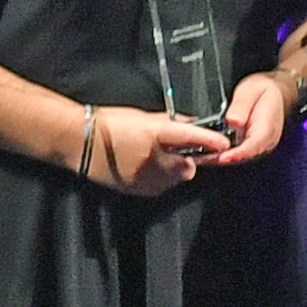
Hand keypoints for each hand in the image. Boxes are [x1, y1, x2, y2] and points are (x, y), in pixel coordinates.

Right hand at [99, 108, 231, 200]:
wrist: (81, 142)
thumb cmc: (112, 123)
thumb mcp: (143, 117)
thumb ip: (170, 123)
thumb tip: (193, 124)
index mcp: (154, 134)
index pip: (189, 137)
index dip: (209, 141)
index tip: (224, 144)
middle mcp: (153, 158)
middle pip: (188, 166)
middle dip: (189, 160)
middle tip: (180, 151)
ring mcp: (145, 177)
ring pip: (176, 179)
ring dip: (175, 170)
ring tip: (157, 158)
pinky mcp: (138, 190)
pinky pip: (161, 187)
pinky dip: (161, 179)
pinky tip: (146, 168)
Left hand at [208, 67, 300, 167]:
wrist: (274, 91)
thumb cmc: (262, 90)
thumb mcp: (250, 90)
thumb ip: (241, 105)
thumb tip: (233, 121)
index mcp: (267, 126)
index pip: (254, 145)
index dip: (238, 153)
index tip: (223, 157)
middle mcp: (267, 139)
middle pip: (247, 155)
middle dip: (227, 159)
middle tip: (205, 159)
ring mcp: (262, 144)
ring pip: (244, 156)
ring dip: (225, 158)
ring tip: (204, 158)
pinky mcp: (255, 144)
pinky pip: (242, 152)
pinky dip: (228, 153)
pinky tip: (212, 152)